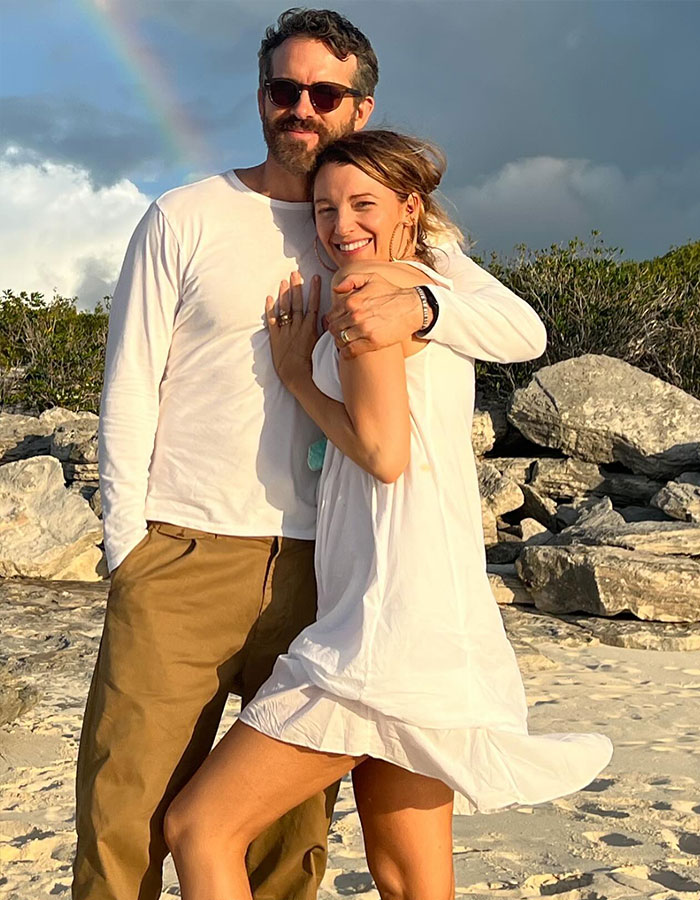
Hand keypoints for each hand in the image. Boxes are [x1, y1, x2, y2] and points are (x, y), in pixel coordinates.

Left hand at [265, 271, 320, 390]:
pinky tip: (269, 298)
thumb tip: (332, 320)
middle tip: (295, 273)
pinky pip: (271, 320)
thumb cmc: (313, 366)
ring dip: (284, 294)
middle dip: (297, 287)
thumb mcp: (324, 347)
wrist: (297, 376)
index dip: (314, 290)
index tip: (315, 277)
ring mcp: (285, 331)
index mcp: (310, 328)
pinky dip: (269, 309)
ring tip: (283, 281)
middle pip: (297, 303)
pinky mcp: (275, 338)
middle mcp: (297, 327)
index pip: (313, 304)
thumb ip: (327, 332)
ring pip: (285, 308)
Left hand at [327, 271, 423, 357]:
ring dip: (340, 342)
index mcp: (352, 300)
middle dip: (335, 331)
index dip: (332, 320)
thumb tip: (336, 289)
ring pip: (340, 340)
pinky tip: (349, 351)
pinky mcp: (372, 341)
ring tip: (345, 341)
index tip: (338, 323)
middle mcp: (355, 315)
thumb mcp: (371, 278)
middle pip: (334, 329)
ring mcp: (363, 329)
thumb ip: (351, 280)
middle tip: (341, 333)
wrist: (412, 307)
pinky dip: (347, 352)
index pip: (331, 315)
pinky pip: (350, 350)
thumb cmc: (392, 293)